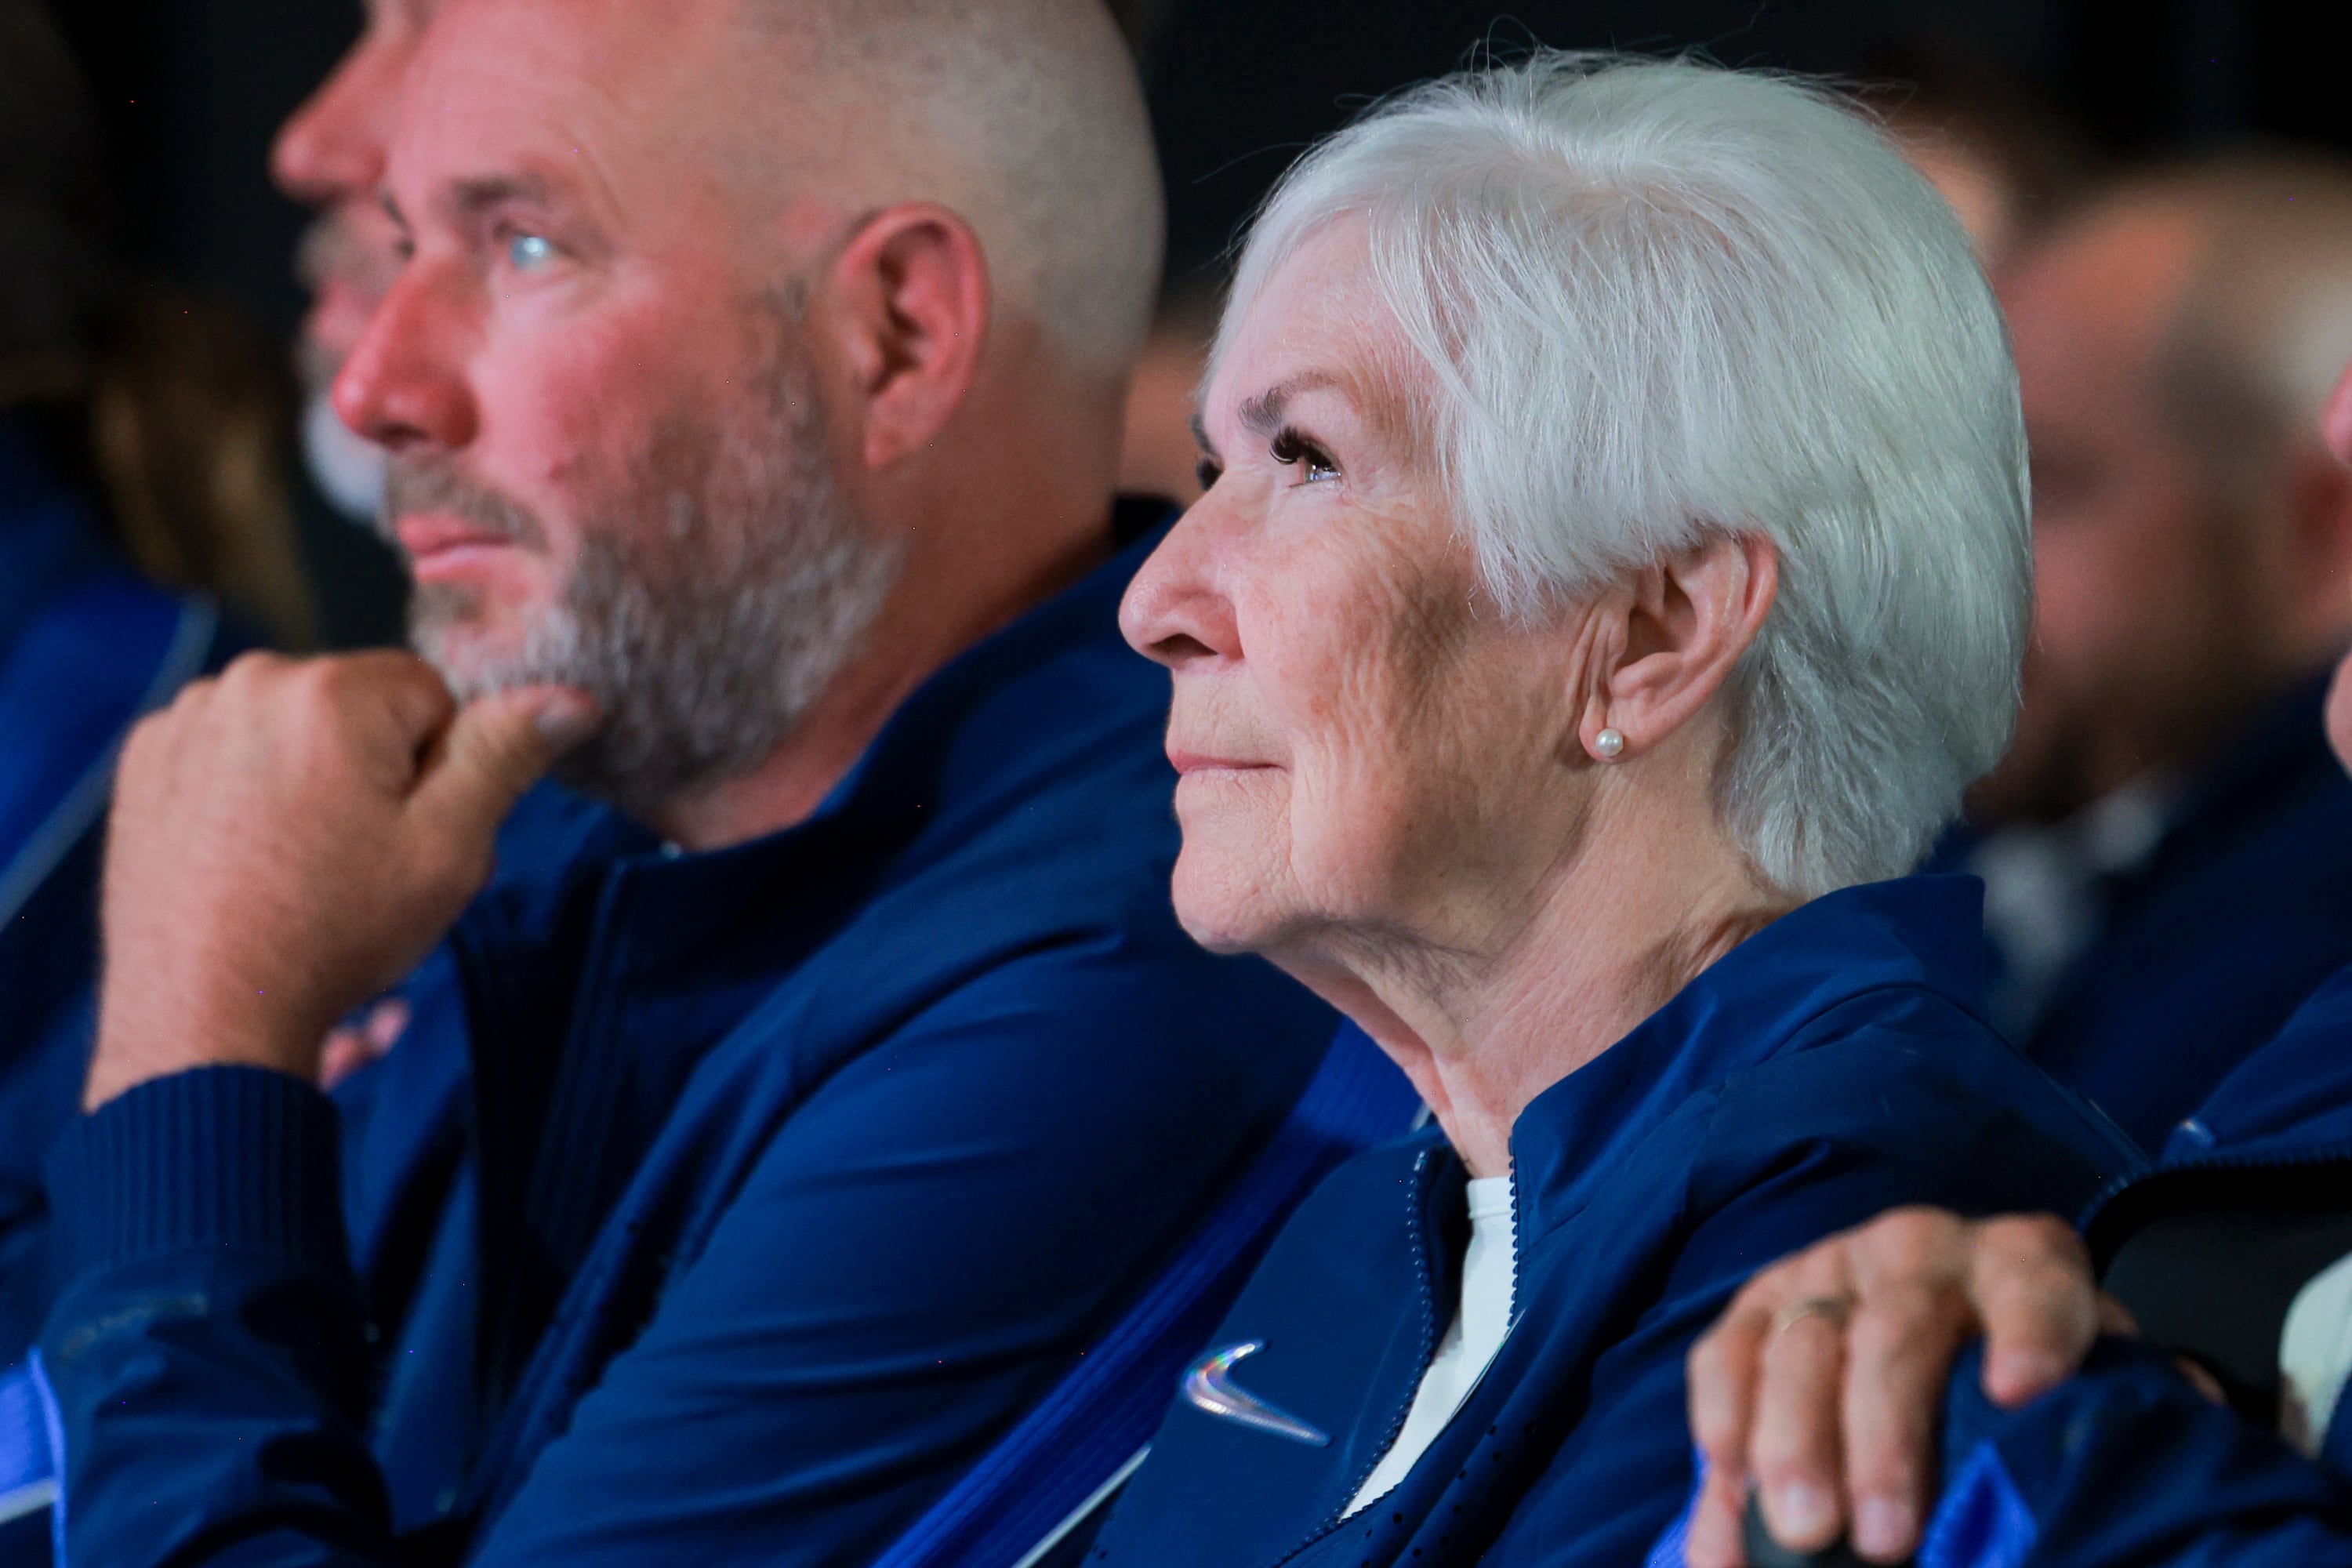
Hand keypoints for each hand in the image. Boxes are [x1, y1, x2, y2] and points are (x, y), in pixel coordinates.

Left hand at [88, 650, 597, 1109]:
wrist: (206, 1016)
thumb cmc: (334, 933)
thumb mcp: (451, 849)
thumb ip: (505, 757)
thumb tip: (570, 698)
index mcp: (332, 690)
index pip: (431, 694)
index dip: (440, 770)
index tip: (408, 834)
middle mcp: (248, 681)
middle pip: (359, 708)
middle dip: (375, 770)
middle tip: (360, 859)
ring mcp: (184, 720)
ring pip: (295, 728)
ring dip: (311, 778)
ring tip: (302, 864)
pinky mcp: (145, 762)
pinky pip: (230, 749)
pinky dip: (248, 790)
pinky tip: (251, 856)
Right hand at [1684, 1207, 2132, 1566]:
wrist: (1948, 1332)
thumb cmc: (2033, 1383)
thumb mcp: (2091, 1384)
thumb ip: (2121, 1408)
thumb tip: (2176, 1445)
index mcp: (2020, 1262)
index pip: (2033, 1280)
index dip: (2030, 1329)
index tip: (2019, 1394)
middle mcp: (1915, 1251)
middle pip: (1895, 1329)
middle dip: (1882, 1435)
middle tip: (1880, 1539)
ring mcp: (1825, 1272)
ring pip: (1797, 1346)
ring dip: (1791, 1447)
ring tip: (1800, 1538)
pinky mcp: (1756, 1309)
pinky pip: (1724, 1358)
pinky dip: (1721, 1432)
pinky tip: (1731, 1502)